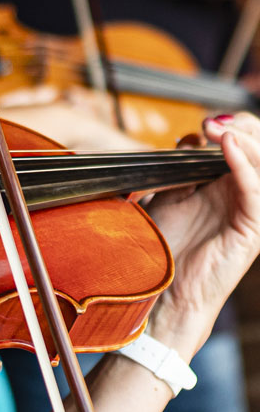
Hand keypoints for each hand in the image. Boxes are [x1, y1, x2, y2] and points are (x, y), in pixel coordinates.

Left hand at [144, 113, 259, 357]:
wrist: (161, 289)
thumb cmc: (162, 247)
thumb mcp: (169, 194)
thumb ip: (181, 166)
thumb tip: (189, 138)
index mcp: (226, 185)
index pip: (246, 144)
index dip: (232, 127)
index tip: (203, 122)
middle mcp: (244, 195)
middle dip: (243, 127)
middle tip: (213, 122)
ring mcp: (251, 211)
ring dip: (244, 140)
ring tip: (217, 130)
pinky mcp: (252, 229)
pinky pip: (256, 190)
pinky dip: (243, 164)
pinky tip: (227, 146)